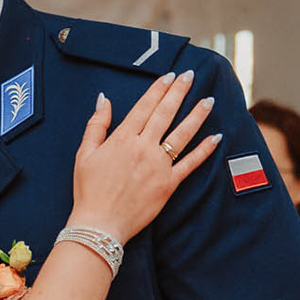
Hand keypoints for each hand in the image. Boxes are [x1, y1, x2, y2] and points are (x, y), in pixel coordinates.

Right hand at [70, 72, 219, 242]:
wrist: (100, 224)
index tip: (169, 75)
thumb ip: (96, 125)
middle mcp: (143, 148)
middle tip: (190, 75)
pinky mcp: (169, 184)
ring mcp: (159, 165)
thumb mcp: (84, 154)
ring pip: (182, 134)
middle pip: (165, 114)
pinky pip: (190, 164)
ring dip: (197, 115)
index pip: (145, 107)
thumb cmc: (89, 190)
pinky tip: (215, 137)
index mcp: (122, 138)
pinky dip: (204, 150)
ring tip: (208, 100)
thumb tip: (105, 99)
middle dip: (179, 92)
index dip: (159, 89)